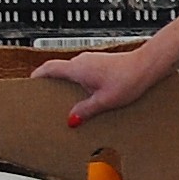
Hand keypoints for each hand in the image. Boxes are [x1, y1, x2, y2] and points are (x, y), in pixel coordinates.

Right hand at [34, 42, 171, 125]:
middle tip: (49, 98)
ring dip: (69, 84)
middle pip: (60, 71)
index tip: (31, 83)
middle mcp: (83, 61)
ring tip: (70, 101)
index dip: (38, 76)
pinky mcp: (101, 63)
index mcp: (78, 68)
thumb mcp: (104, 101)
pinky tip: (89, 96)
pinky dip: (81, 83)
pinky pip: (84, 72)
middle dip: (53, 84)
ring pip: (73, 72)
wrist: (148, 66)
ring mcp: (92, 60)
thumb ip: (85, 110)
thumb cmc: (129, 79)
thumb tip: (72, 119)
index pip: (49, 68)